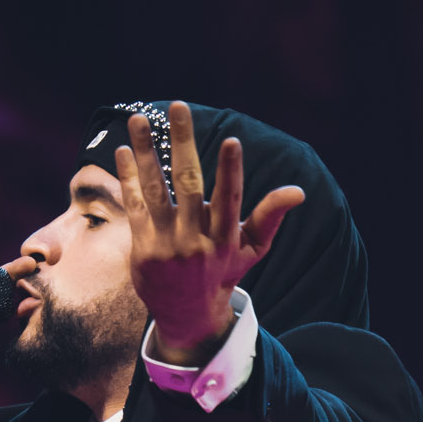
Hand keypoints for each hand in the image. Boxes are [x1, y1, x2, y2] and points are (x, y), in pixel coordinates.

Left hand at [115, 102, 304, 362]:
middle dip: (183, 142)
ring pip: (155, 190)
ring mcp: (166, 245)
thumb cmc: (223, 271)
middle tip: (178, 106)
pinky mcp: (143, 248)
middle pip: (188, 185)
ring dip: (145, 152)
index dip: (230, 171)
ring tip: (138, 120)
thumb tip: (298, 191)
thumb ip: (270, 216)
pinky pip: (135, 206)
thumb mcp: (252, 249)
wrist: (187, 315)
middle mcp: (195, 241)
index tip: (231, 141)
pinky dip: (129, 177)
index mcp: (225, 238)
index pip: (229, 200)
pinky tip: (124, 150)